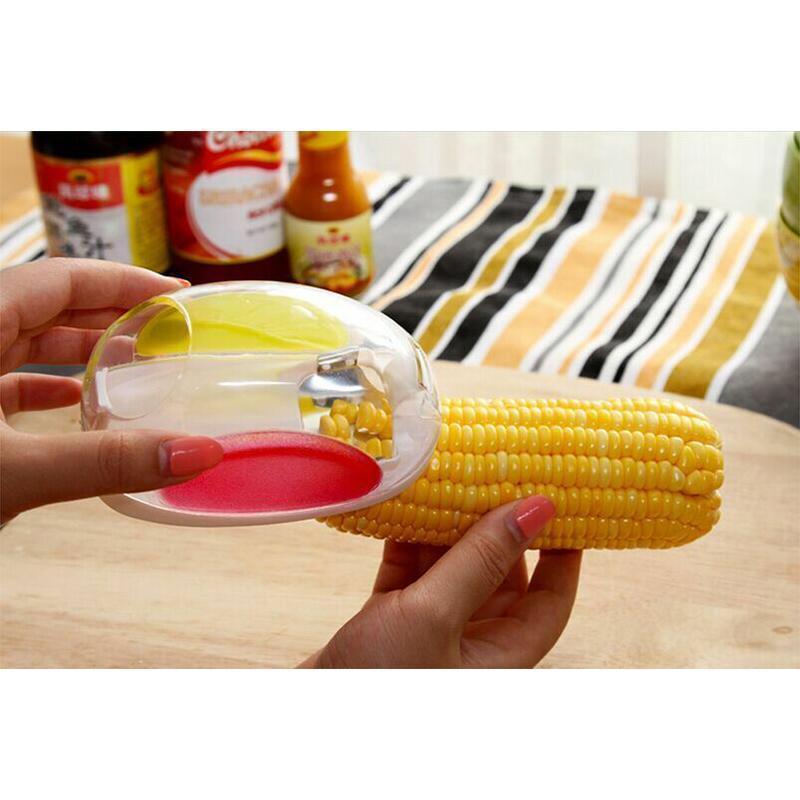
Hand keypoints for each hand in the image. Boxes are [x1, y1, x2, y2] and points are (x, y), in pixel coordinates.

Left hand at [0, 258, 222, 524]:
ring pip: (23, 336)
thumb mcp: (16, 471)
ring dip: (79, 347)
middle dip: (110, 312)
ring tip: (134, 361)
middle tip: (166, 327)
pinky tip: (74, 402)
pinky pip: (3, 373)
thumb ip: (106, 462)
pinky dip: (44, 381)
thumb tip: (201, 453)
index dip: (123, 280)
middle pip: (47, 303)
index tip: (177, 295)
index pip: (61, 278)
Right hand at [300, 496, 580, 667]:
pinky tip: (405, 503)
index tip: (557, 502)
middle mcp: (471, 640)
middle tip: (494, 471)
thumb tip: (538, 509)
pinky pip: (410, 567)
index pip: (552, 599)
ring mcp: (430, 627)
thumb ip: (483, 559)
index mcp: (501, 654)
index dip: (562, 552)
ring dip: (447, 524)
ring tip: (450, 476)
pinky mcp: (390, 616)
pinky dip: (408, 536)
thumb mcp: (435, 615)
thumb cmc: (378, 680)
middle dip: (494, 524)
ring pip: (452, 565)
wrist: (303, 713)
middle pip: (499, 572)